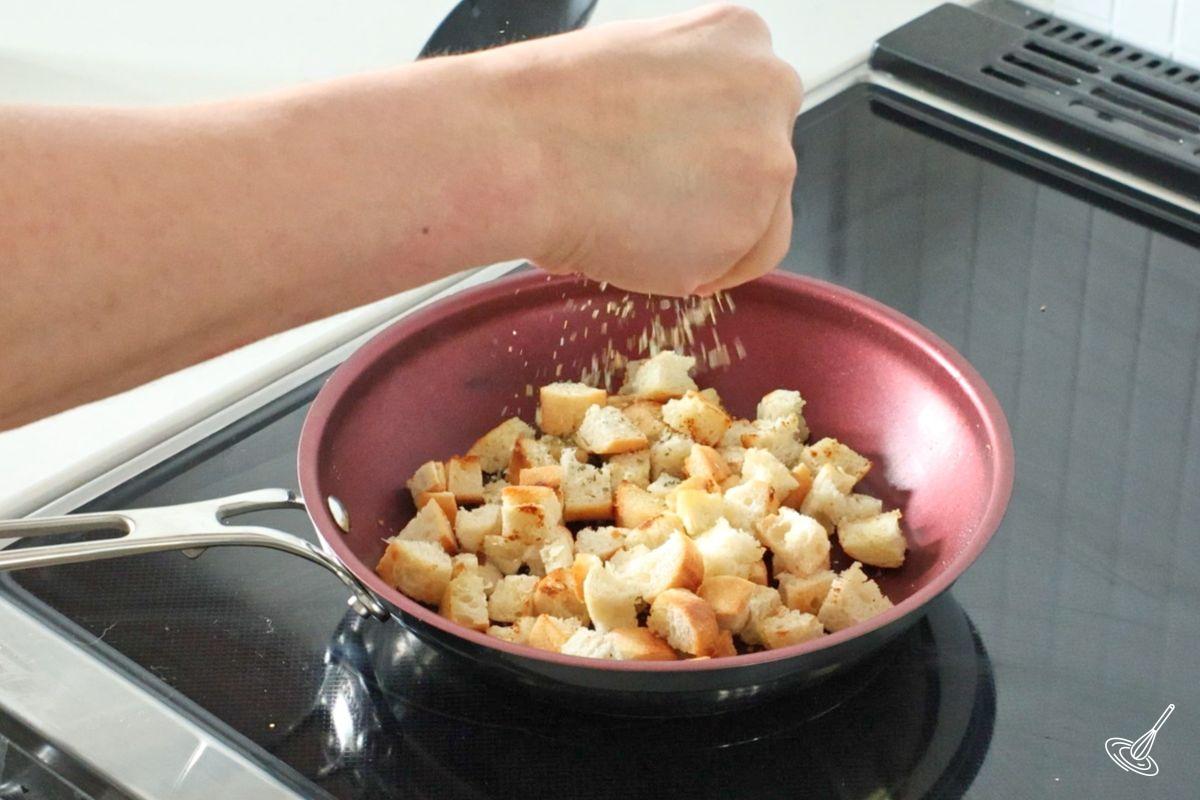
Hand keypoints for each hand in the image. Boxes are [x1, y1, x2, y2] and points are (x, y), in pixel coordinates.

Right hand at [492, 4, 801, 295]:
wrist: (519, 148)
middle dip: (715, 197)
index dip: (711, 152)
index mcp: (742, 36)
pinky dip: (681, 271)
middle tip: (648, 204)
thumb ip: (686, 104)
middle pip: (766, 168)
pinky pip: (723, 268)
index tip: (676, 170)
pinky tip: (632, 241)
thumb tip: (687, 153)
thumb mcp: (637, 68)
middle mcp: (772, 91)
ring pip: (757, 226)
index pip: (756, 111)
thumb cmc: (548, 108)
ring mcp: (767, 163)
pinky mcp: (745, 231)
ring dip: (701, 237)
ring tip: (630, 220)